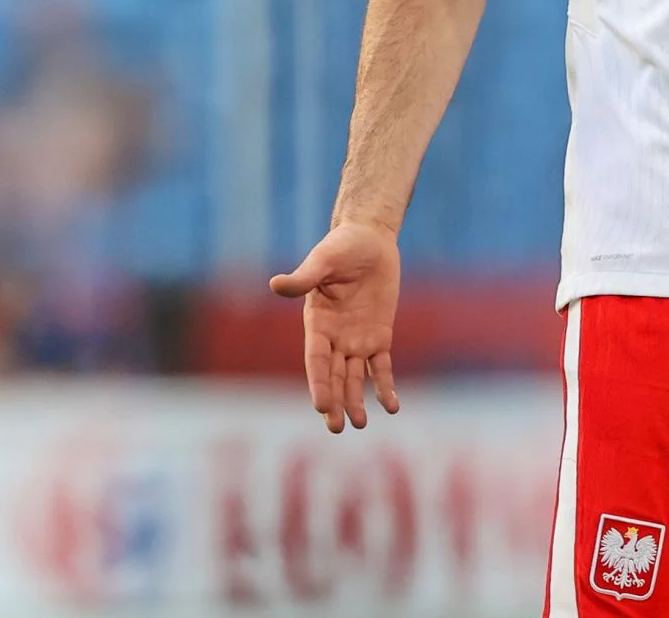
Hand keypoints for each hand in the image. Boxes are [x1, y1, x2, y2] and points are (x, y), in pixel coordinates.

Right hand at [269, 221, 402, 432]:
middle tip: (337, 427)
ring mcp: (357, 340)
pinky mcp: (379, 337)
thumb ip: (304, 278)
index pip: (317, 359)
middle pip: (333, 376)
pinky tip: (392, 407)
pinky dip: (385, 387)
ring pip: (355, 378)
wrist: (369, 240)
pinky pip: (382, 367)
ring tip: (359, 424)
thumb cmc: (341, 247)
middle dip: (335, 401)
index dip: (319, 383)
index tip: (321, 407)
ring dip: (356, 401)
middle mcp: (334, 337)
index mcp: (317, 322)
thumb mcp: (323, 261)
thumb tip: (275, 285)